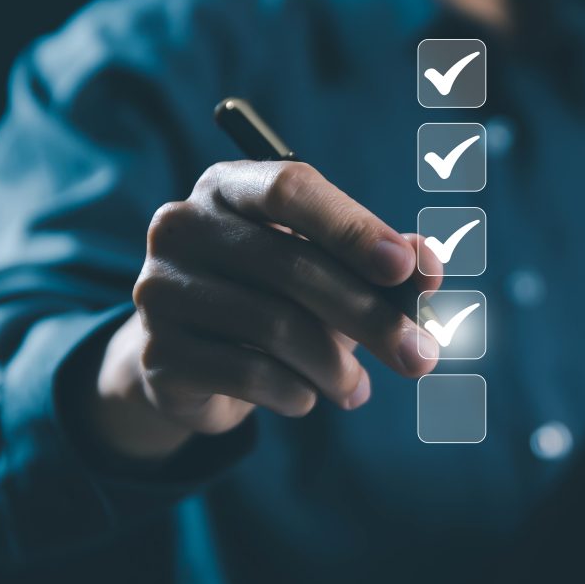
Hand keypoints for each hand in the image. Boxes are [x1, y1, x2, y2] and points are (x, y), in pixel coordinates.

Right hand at [89, 160, 441, 459]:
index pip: (291, 189)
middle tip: (421, 357)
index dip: (353, 228)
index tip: (406, 268)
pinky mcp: (155, 352)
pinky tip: (307, 397)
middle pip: (290, 266)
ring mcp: (159, 288)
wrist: (194, 360)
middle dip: (370, 317)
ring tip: (356, 386)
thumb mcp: (333, 270)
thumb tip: (429, 267)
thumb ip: (386, 262)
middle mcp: (182, 226)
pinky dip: (295, 392)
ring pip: (273, 327)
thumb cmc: (279, 298)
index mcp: (229, 186)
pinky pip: (247, 375)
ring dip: (334, 366)